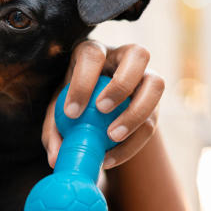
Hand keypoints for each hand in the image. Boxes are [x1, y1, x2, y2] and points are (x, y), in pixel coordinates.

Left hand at [41, 40, 163, 169]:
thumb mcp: (57, 112)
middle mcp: (125, 57)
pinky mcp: (153, 103)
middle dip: (121, 84)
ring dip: (136, 112)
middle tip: (101, 111)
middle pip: (138, 54)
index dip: (83, 81)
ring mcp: (146, 77)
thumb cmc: (73, 103)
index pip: (93, 55)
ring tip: (112, 136)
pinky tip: (112, 157)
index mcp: (95, 52)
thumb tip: (55, 159)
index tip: (71, 112)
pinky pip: (152, 120)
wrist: (96, 112)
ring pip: (156, 84)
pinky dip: (134, 142)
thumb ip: (54, 131)